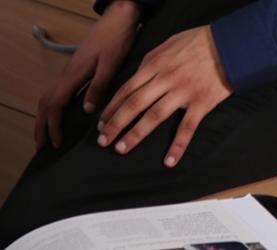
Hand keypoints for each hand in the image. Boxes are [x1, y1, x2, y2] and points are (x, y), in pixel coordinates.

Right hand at [35, 0, 139, 148]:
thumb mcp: (111, 65)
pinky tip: (62, 116)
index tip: (56, 144)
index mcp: (73, 75)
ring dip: (46, 118)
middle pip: (46, 103)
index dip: (53, 126)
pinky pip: (59, 92)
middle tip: (42, 147)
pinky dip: (55, 107)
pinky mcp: (76, 70)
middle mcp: (67, 74)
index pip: (55, 105)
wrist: (118, 19)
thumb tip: (87, 111)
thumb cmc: (116, 40)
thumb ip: (99, 87)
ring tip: (47, 135)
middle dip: (42, 126)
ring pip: (50, 97)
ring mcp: (70, 71)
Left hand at [97, 25, 232, 167]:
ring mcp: (183, 92)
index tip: (101, 122)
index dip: (112, 108)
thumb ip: (152, 60)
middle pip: (134, 104)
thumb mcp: (169, 43)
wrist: (229, 44)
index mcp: (155, 64)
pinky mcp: (201, 103)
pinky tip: (169, 161)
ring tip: (121, 148)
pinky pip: (187, 128)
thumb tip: (139, 75)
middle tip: (103, 140)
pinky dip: (178, 146)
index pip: (126, 89)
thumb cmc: (200, 41)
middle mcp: (165, 79)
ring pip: (153, 116)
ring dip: (135, 134)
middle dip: (115, 124)